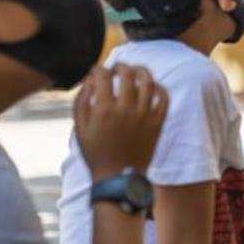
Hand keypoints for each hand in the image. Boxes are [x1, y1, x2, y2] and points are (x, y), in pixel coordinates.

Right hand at [74, 64, 168, 180]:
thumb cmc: (96, 153)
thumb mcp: (80, 128)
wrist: (117, 178)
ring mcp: (144, 116)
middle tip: (118, 68)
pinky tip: (152, 87)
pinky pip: (163, 98)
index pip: (103, 75)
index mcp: (104, 110)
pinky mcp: (157, 123)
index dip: (99, 69)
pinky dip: (159, 87)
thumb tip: (89, 80)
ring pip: (148, 81)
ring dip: (141, 71)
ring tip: (136, 71)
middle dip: (120, 66)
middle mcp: (125, 109)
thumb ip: (82, 101)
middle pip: (127, 74)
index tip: (98, 71)